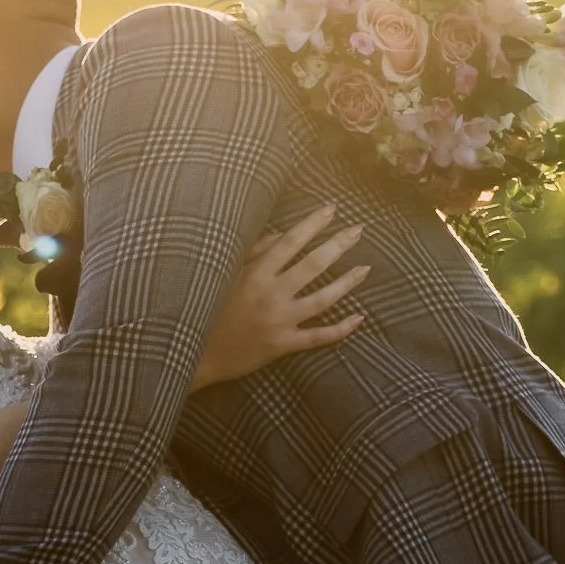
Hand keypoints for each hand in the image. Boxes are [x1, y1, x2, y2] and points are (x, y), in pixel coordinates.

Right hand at [191, 203, 367, 392]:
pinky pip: (318, 337)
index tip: (331, 209)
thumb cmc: (212, 310)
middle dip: (337, 245)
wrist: (198, 354)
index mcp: (255, 274)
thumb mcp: (227, 276)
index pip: (289, 243)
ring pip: (322, 299)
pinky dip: (340, 329)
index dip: (312, 224)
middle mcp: (270, 294)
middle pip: (312, 265)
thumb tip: (280, 234)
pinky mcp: (282, 345)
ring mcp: (279, 321)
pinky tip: (359, 318)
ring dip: (346, 283)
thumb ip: (253, 253)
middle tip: (358, 230)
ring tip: (365, 269)